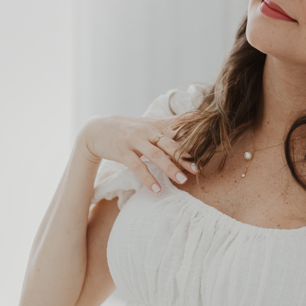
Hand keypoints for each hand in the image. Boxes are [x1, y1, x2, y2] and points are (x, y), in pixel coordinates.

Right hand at [78, 112, 199, 192]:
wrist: (97, 129)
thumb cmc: (130, 128)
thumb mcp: (151, 123)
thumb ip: (173, 122)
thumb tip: (197, 115)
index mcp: (157, 126)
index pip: (178, 131)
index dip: (192, 139)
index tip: (207, 148)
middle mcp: (148, 132)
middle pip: (169, 144)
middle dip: (184, 157)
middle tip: (197, 169)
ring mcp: (135, 141)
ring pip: (155, 155)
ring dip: (169, 168)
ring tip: (181, 181)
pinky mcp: (123, 152)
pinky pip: (137, 166)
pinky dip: (148, 178)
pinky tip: (157, 189)